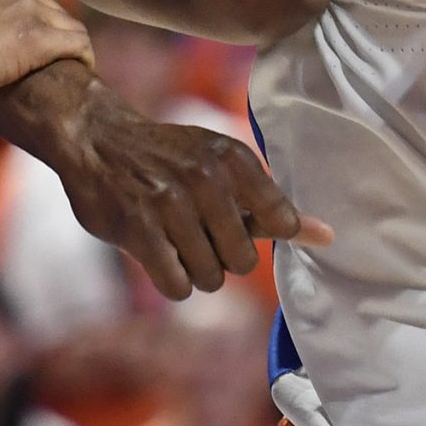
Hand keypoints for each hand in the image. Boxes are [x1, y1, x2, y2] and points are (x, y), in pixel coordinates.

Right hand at [0, 0, 93, 111]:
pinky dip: (81, 60)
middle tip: (52, 66)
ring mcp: (27, 5)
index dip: (41, 21)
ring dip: (68, 52)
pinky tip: (76, 76)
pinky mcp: (36, 35)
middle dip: (56, 35)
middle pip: (58, 7)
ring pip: (71, 26)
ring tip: (61, 77)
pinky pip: (79, 44)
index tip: (36, 47)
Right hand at [0, 63, 333, 298]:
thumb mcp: (223, 166)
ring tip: (175, 240)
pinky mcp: (138, 229)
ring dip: (194, 270)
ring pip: (211, 278)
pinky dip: (171, 280)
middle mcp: (205, 178)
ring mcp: (169, 204)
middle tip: (197, 232)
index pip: (281, 222)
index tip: (235, 222)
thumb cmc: (171, 158)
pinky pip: (177, 286)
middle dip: (222, 257)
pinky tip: (158, 253)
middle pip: (244, 261)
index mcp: (234, 159)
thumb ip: (271, 205)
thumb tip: (327, 237)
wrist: (98, 139)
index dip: (258, 234)